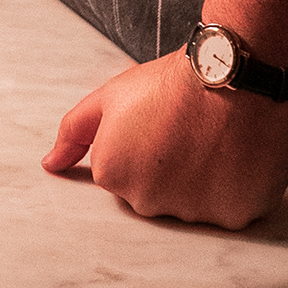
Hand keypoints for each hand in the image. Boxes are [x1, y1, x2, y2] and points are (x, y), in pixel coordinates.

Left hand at [42, 49, 287, 229]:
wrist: (233, 72)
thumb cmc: (173, 82)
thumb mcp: (109, 96)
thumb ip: (73, 133)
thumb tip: (49, 165)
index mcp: (112, 174)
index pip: (124, 173)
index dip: (145, 146)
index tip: (162, 125)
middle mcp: (148, 202)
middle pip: (157, 194)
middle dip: (171, 169)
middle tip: (189, 132)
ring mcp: (192, 212)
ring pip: (196, 205)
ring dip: (205, 180)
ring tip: (216, 139)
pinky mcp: (234, 216)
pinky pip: (232, 210)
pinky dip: (237, 189)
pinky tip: (239, 155)